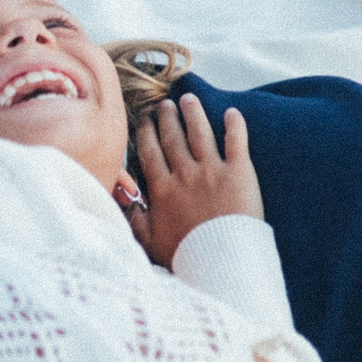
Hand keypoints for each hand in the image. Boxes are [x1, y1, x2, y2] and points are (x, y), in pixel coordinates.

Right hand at [124, 93, 262, 269]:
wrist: (222, 262)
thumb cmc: (187, 256)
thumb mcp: (150, 242)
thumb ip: (134, 219)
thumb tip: (122, 200)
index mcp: (162, 189)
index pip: (150, 152)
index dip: (146, 133)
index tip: (144, 120)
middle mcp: (184, 174)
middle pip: (173, 137)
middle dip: (167, 118)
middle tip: (165, 104)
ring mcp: (212, 170)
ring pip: (200, 132)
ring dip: (193, 113)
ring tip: (189, 99)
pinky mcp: (239, 172)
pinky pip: (236, 141)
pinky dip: (235, 124)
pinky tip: (232, 112)